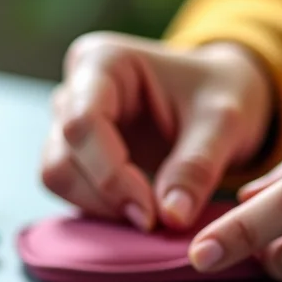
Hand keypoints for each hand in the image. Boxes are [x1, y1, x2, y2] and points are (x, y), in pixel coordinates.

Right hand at [40, 34, 272, 231]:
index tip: (149, 213)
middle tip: (153, 220)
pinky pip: (70, 188)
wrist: (220, 96)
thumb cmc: (221, 92)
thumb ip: (197, 166)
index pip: (82, 123)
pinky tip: (140, 209)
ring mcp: (69, 121)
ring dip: (99, 206)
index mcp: (103, 61)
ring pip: (57, 175)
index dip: (110, 175)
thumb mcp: (224, 121)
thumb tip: (171, 217)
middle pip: (62, 155)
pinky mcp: (76, 152)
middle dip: (105, 195)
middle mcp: (75, 89)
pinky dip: (101, 208)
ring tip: (149, 215)